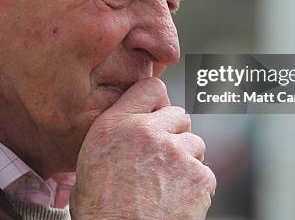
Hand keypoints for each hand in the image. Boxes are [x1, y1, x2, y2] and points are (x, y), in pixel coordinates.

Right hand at [70, 77, 215, 219]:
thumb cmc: (99, 210)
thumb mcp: (89, 160)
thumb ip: (115, 133)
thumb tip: (132, 125)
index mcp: (116, 124)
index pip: (151, 87)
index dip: (158, 103)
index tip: (159, 118)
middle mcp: (147, 131)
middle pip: (180, 116)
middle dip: (175, 135)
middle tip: (161, 162)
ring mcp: (175, 152)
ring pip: (195, 145)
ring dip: (186, 161)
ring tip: (165, 187)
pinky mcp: (197, 177)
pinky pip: (205, 173)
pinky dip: (195, 187)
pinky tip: (175, 201)